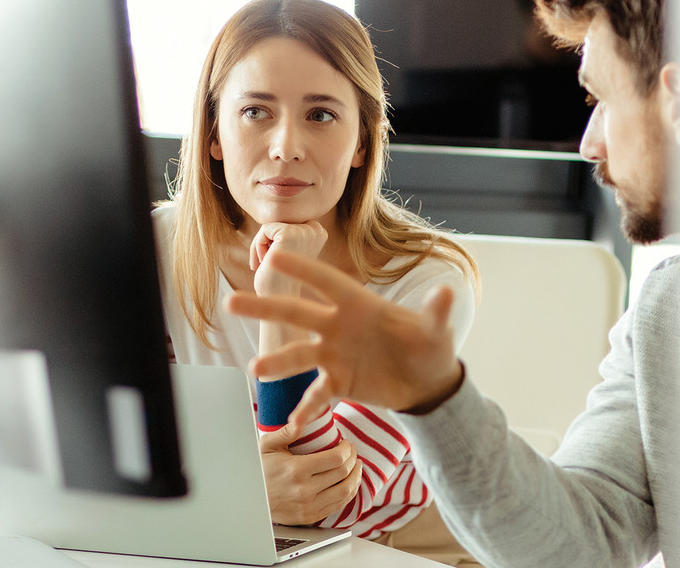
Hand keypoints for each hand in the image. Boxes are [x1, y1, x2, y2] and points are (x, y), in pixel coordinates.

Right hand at [226, 251, 463, 427]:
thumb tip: (447, 293)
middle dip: (265, 308)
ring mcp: (334, 355)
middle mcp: (338, 326)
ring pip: (298, 355)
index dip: (303, 271)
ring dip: (277, 362)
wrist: (427, 384)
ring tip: (255, 370)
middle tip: (232, 303)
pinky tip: (292, 424)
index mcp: (359, 305)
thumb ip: (436, 313)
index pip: (326, 282)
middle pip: (297, 314)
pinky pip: (316, 395)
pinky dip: (305, 408)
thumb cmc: (429, 348)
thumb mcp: (435, 331)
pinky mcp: (338, 382)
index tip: (274, 256)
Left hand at [249, 222, 328, 289]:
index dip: (275, 240)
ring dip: (260, 245)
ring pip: (270, 225)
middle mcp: (316, 230)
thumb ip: (286, 233)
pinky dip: (256, 246)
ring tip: (263, 265)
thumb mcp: (287, 251)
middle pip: (278, 221)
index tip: (274, 261)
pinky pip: (264, 230)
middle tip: (264, 264)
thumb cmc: (279, 280)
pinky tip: (262, 263)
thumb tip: (275, 217)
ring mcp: (305, 231)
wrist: (279, 305)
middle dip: (266, 242)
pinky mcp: (289, 235)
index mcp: (319, 232)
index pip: (286, 222)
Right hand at [259, 427, 360, 525]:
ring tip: (356, 466)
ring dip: (356, 476)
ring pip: (345, 491)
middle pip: (344, 473)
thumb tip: (302, 419)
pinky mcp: (310, 516)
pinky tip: (349, 483)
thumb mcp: (267, 446)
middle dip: (353, 459)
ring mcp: (308, 506)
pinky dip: (349, 493)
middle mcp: (305, 490)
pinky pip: (338, 505)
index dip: (347, 449)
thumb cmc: (258, 470)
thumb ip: (287, 432)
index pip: (336, 459)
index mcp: (297, 470)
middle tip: (353, 452)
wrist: (249, 499)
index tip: (346, 443)